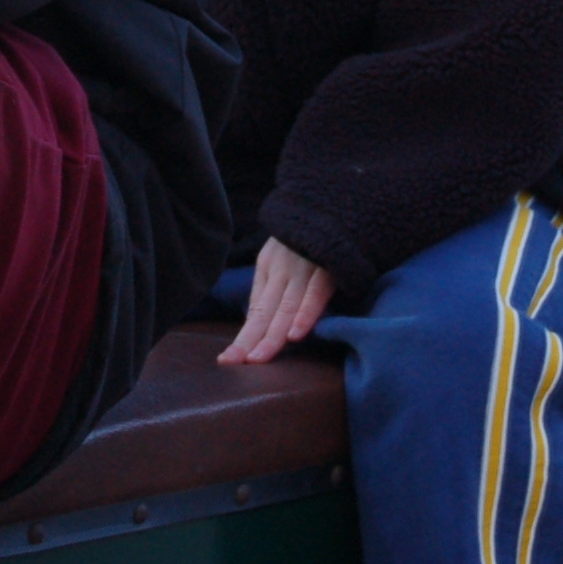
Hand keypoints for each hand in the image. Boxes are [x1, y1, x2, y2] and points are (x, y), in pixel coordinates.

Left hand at [219, 238, 334, 364]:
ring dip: (273, 335)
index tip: (228, 360)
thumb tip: (262, 321)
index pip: (256, 310)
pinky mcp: (328, 266)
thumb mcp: (285, 256)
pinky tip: (295, 334)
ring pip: (286, 307)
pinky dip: (305, 314)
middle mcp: (282, 269)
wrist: (334, 199)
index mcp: (269, 266)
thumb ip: (276, 286)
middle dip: (250, 341)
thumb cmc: (311, 236)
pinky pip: (316, 293)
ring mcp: (304, 267)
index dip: (244, 336)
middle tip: (235, 364)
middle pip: (266, 312)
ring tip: (259, 359)